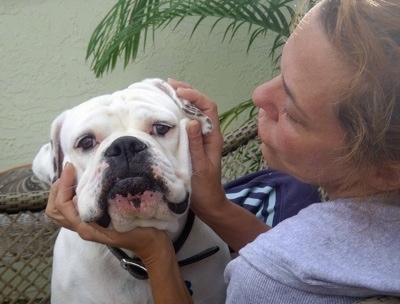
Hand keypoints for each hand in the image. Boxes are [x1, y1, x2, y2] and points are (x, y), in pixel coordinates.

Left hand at [45, 163, 171, 262]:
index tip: (72, 167)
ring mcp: (87, 226)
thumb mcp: (125, 219)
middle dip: (56, 189)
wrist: (151, 244)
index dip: (64, 185)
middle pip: (54, 210)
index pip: (63, 206)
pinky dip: (69, 196)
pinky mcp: (93, 222)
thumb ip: (107, 210)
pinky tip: (81, 184)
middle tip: (68, 171)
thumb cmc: (141, 232)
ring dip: (60, 193)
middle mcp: (83, 228)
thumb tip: (89, 192)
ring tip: (71, 176)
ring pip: (60, 212)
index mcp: (87, 228)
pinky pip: (72, 209)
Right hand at [168, 79, 227, 216]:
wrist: (208, 203)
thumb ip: (196, 144)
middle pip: (200, 106)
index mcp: (213, 136)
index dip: (195, 96)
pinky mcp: (192, 143)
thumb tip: (193, 120)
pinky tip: (165, 111)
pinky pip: (186, 123)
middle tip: (168, 84)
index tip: (179, 93)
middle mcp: (208, 133)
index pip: (208, 108)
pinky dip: (176, 113)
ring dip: (181, 101)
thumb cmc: (204, 187)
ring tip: (165, 92)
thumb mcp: (199, 166)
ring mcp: (200, 138)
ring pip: (193, 113)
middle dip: (186, 93)